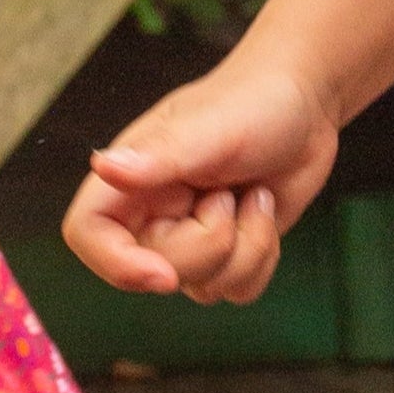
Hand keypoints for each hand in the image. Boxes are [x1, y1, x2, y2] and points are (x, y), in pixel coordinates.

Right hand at [64, 53, 340, 302]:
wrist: (306, 107)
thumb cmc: (253, 102)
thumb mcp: (209, 128)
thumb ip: (158, 155)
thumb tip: (103, 166)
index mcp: (130, 177)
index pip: (87, 233)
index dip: (115, 264)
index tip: (165, 274)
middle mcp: (152, 213)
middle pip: (156, 273)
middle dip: (211, 243)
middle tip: (231, 192)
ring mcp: (190, 237)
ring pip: (204, 288)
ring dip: (247, 246)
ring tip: (254, 194)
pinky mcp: (227, 253)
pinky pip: (237, 291)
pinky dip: (263, 256)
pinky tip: (264, 210)